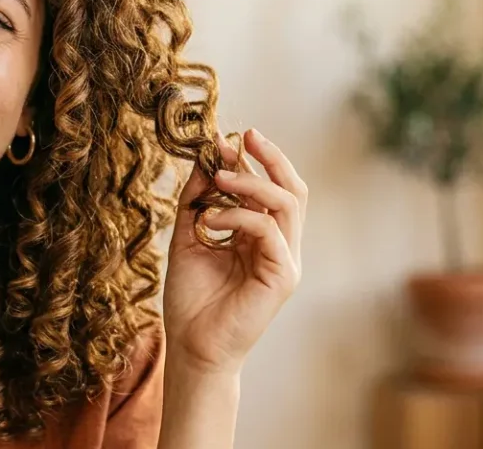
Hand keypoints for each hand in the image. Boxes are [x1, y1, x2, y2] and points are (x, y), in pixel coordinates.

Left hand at [162, 128, 306, 375]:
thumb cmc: (192, 299)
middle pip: (293, 189)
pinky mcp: (283, 275)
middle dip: (271, 157)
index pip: (271, 188)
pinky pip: (269, 230)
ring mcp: (286, 260)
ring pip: (287, 203)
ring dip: (254, 181)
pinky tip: (212, 218)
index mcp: (263, 236)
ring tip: (222, 174)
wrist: (192, 347)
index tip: (223, 138)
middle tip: (245, 135)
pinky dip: (239, 215)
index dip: (253, 159)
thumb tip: (204, 159)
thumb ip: (197, 201)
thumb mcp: (189, 237)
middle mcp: (281, 245)